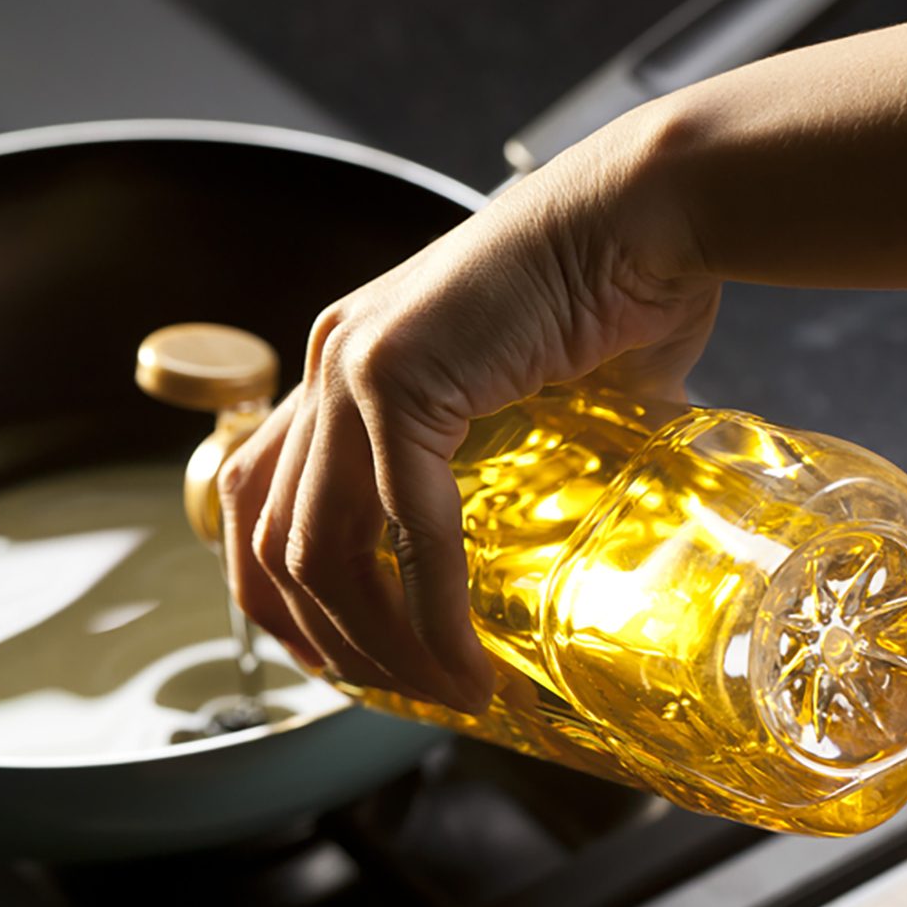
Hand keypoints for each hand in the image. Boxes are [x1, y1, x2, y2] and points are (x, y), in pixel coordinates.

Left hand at [219, 103, 718, 712]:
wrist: (648, 211)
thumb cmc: (607, 292)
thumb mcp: (529, 394)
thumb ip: (509, 463)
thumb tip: (552, 540)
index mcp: (348, 364)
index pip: (257, 494)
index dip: (279, 591)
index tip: (339, 655)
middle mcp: (330, 362)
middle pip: (268, 533)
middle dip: (320, 635)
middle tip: (389, 694)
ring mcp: (353, 364)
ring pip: (317, 546)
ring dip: (373, 641)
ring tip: (442, 690)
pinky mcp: (401, 374)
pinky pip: (405, 525)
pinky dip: (431, 610)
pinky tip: (467, 661)